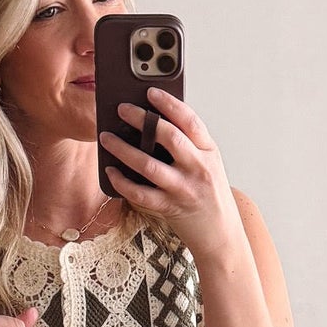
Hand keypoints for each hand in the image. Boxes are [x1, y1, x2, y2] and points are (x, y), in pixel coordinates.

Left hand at [99, 88, 243, 260]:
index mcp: (208, 152)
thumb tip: (151, 123)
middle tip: (121, 109)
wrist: (221, 235)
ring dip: (123, 149)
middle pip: (169, 137)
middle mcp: (198, 168)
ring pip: (149, 165)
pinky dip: (122, 181)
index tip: (150, 91)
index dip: (169, 103)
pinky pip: (140, 193)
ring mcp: (184, 189)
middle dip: (141, 119)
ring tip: (106, 137)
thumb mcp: (207, 165)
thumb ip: (188, 145)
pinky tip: (110, 171)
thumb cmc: (209, 195)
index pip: (190, 120)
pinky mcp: (170, 208)